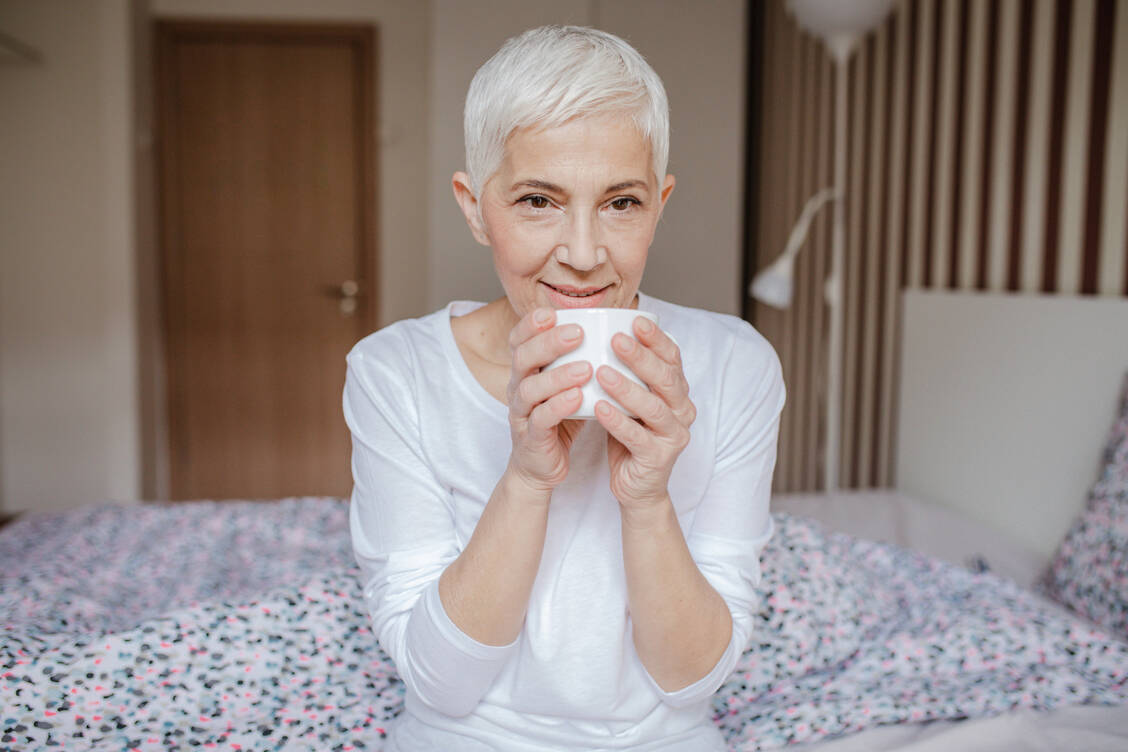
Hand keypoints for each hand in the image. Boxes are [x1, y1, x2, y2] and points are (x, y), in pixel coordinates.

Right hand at [505, 307, 591, 492]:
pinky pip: (541, 420)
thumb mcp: (567, 384)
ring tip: (586, 368)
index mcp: (526, 371)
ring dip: (558, 376)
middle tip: (577, 333)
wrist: (542, 466)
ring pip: (530, 389)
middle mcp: (518, 388)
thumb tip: (615, 326)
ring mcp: (522, 414)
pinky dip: (559, 407)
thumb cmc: (560, 419)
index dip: (530, 324)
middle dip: (548, 342)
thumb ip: (579, 358)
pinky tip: (578, 398)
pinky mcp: (531, 438)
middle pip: (522, 358)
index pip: (519, 340)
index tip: (551, 312)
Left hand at [593, 316, 695, 509]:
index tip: (635, 319)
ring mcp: (673, 436)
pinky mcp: (658, 459)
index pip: (672, 359)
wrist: (636, 487)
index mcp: (677, 392)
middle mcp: (682, 411)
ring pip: (653, 408)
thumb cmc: (631, 436)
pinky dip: (617, 421)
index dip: (656, 339)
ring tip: (601, 371)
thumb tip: (605, 331)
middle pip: (665, 379)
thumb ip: (628, 373)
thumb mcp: (632, 401)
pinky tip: (598, 407)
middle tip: (616, 339)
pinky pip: (637, 437)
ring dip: (627, 388)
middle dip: (641, 357)